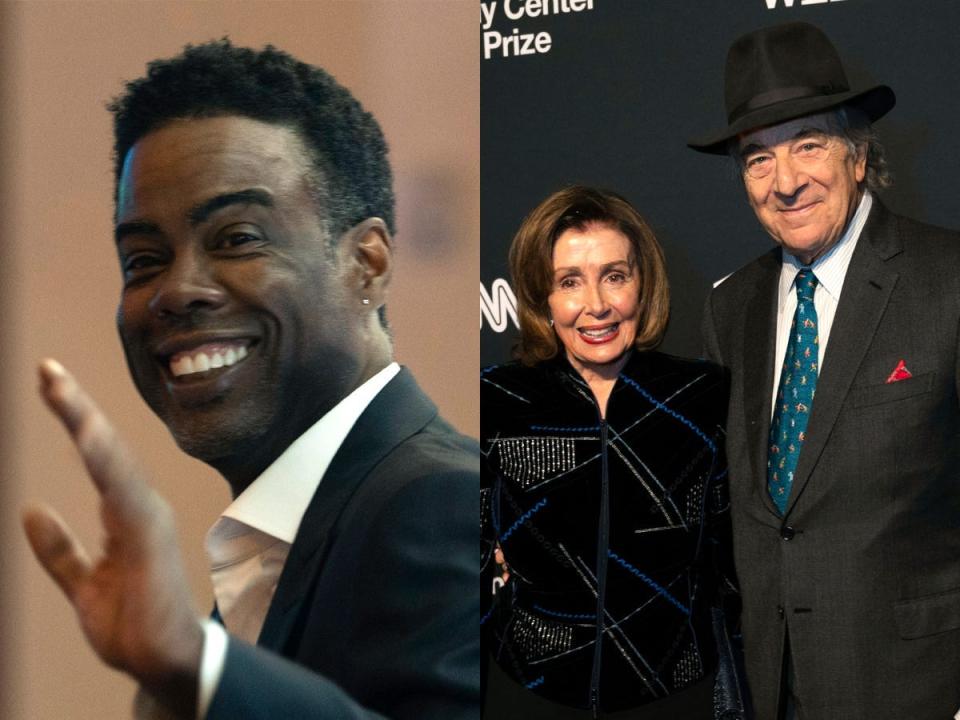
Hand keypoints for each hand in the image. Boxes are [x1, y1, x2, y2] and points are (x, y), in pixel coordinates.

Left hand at [22, 359, 202, 717]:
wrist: (162, 661)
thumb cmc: (132, 623)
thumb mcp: (82, 583)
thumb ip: (59, 549)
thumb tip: (32, 509)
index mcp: (126, 514)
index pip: (97, 458)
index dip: (76, 419)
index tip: (50, 383)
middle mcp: (138, 507)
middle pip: (105, 447)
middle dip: (77, 407)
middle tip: (47, 370)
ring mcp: (146, 519)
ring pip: (113, 460)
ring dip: (86, 423)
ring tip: (58, 389)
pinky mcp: (148, 537)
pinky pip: (122, 491)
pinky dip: (104, 461)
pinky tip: (84, 437)